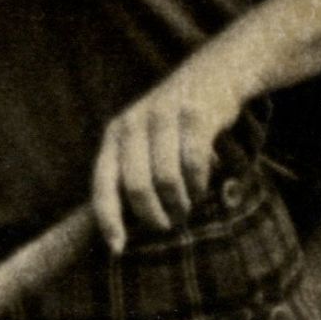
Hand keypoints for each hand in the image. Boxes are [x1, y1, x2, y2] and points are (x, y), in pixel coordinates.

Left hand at [90, 59, 249, 247]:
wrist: (218, 71)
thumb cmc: (177, 120)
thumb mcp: (145, 138)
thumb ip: (131, 171)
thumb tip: (120, 228)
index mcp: (114, 135)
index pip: (102, 185)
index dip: (108, 220)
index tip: (118, 249)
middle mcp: (132, 125)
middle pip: (136, 188)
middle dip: (153, 216)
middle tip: (168, 226)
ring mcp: (163, 118)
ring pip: (167, 180)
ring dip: (180, 203)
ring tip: (187, 207)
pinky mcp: (195, 116)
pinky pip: (194, 165)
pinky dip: (199, 184)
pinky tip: (202, 187)